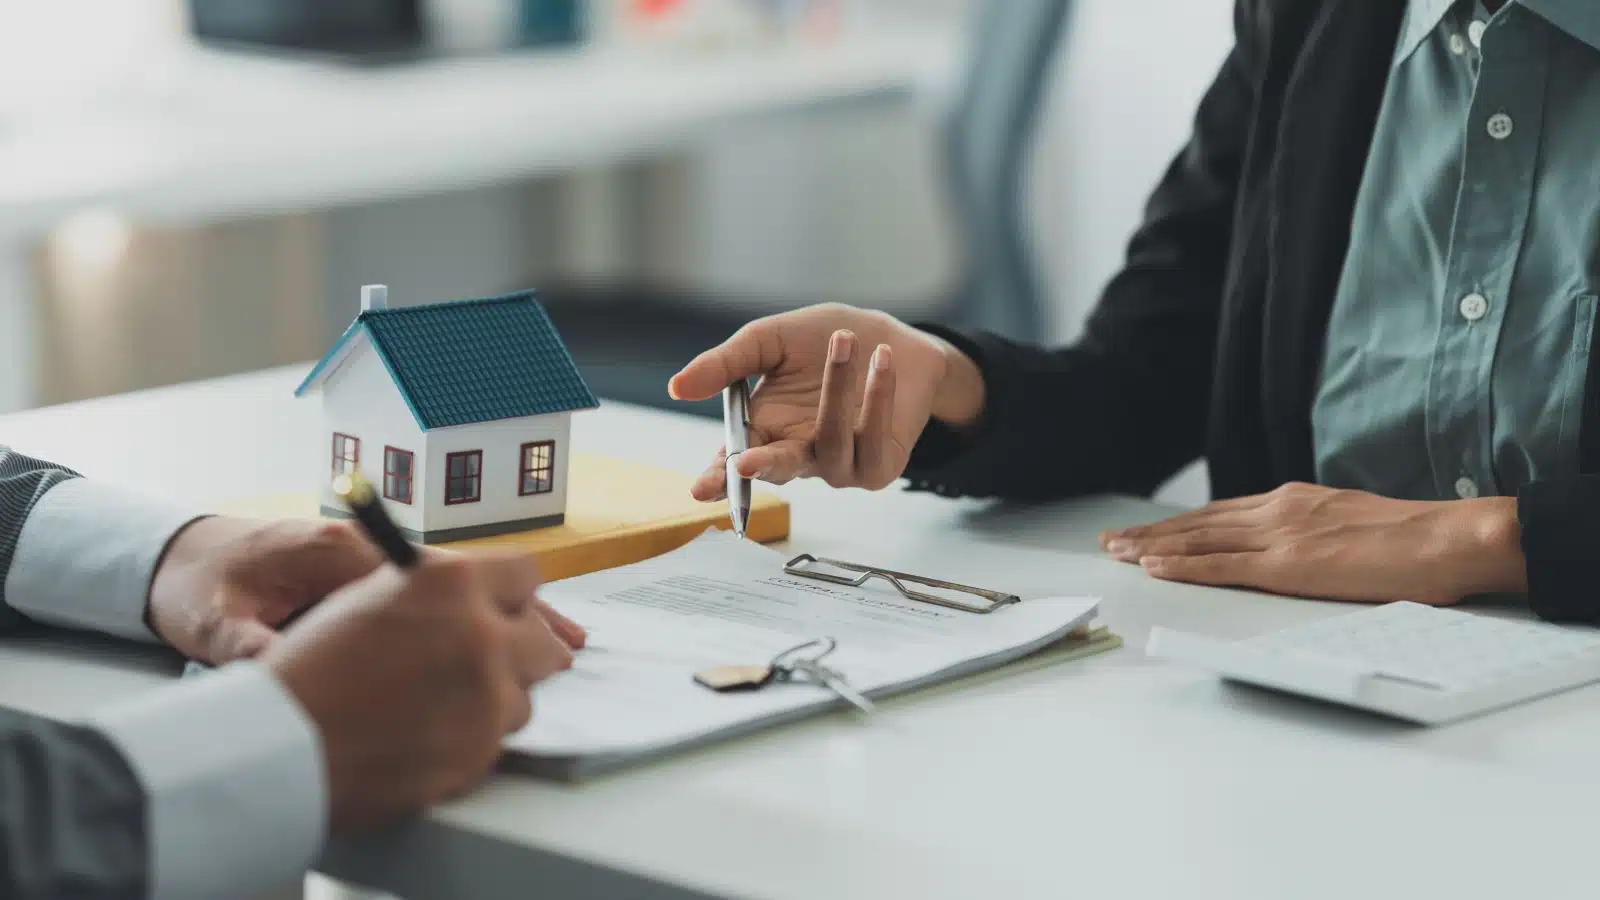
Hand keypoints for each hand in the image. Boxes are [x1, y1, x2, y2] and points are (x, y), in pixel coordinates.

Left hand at [148, 517, 587, 665]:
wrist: (174, 558)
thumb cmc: (199, 586)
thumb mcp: (217, 621)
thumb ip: (254, 644)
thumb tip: (279, 667)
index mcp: (337, 551)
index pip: (432, 573)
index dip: (486, 605)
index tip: (526, 630)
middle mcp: (366, 548)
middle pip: (464, 575)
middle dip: (519, 608)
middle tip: (568, 646)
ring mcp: (372, 561)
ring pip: (460, 583)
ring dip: (509, 609)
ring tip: (561, 641)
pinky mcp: (369, 576)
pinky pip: (439, 593)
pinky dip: (479, 611)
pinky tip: (507, 635)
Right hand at [262, 551, 575, 831]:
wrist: (279, 747)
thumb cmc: (309, 669)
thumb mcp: (370, 599)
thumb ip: (435, 594)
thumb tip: (478, 601)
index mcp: (451, 583)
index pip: (525, 576)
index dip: (509, 595)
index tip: (502, 610)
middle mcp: (479, 634)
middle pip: (541, 640)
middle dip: (518, 650)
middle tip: (486, 661)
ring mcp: (486, 696)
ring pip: (523, 696)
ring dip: (494, 700)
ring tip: (437, 705)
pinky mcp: (480, 752)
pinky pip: (497, 741)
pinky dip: (471, 740)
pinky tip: (426, 736)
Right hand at [669, 304, 985, 497]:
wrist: (893, 340)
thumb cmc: (824, 343)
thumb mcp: (767, 342)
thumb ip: (725, 365)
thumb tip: (677, 386)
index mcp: (766, 431)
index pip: (735, 463)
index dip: (718, 478)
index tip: (701, 488)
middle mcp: (800, 454)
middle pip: (777, 471)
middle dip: (761, 467)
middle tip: (746, 463)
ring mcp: (840, 465)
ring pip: (831, 443)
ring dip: (836, 389)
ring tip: (844, 339)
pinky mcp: (879, 465)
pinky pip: (872, 442)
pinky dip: (877, 398)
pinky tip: (882, 360)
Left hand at [1099, 483, 1527, 604]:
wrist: (1450, 538)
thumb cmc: (1416, 540)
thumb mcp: (1353, 523)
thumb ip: (1318, 531)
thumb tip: (1303, 548)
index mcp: (1296, 500)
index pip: (1222, 513)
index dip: (1181, 524)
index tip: (1149, 532)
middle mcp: (1280, 510)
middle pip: (1200, 523)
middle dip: (1153, 533)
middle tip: (1113, 541)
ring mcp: (1282, 535)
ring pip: (1201, 541)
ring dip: (1155, 548)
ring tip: (1119, 554)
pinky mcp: (1291, 564)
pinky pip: (1224, 566)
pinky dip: (1185, 567)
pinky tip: (1156, 568)